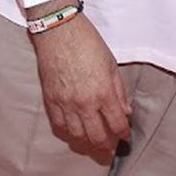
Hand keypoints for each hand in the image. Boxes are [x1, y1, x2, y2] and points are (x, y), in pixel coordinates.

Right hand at [29, 7, 131, 151]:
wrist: (58, 29)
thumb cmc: (86, 42)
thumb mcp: (110, 64)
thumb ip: (118, 90)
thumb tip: (125, 111)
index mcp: (104, 92)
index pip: (117, 124)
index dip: (123, 134)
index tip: (125, 135)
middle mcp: (85, 102)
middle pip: (97, 136)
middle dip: (106, 144)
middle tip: (110, 145)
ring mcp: (65, 102)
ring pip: (77, 135)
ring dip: (87, 141)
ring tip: (92, 140)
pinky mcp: (50, 99)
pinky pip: (59, 124)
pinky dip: (68, 131)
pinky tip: (74, 129)